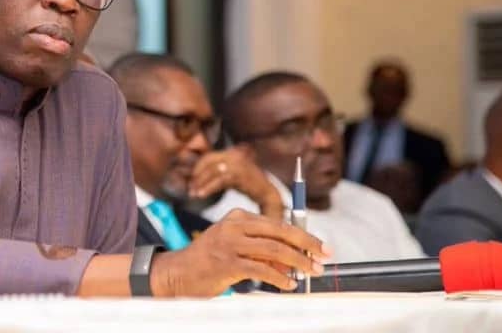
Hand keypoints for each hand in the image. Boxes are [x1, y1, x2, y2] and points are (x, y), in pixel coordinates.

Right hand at [149, 208, 330, 296]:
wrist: (177, 273)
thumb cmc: (209, 262)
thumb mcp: (236, 249)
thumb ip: (263, 252)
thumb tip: (294, 262)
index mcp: (239, 217)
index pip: (278, 223)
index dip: (304, 235)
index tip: (321, 247)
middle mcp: (234, 226)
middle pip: (280, 231)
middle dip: (307, 244)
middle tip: (324, 257)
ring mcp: (229, 243)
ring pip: (274, 249)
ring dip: (297, 262)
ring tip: (310, 272)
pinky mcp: (226, 263)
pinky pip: (260, 269)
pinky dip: (279, 278)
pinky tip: (288, 285)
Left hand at [189, 146, 283, 219]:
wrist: (269, 195)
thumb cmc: (250, 186)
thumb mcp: (234, 173)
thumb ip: (220, 170)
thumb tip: (197, 176)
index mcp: (233, 152)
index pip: (209, 157)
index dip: (198, 168)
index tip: (191, 181)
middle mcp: (235, 154)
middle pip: (209, 162)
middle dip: (197, 176)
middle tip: (190, 189)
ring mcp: (239, 163)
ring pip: (213, 171)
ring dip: (201, 183)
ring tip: (194, 194)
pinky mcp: (240, 174)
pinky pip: (219, 180)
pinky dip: (208, 188)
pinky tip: (202, 195)